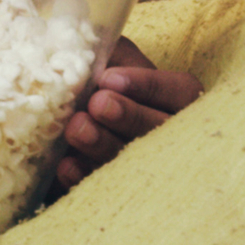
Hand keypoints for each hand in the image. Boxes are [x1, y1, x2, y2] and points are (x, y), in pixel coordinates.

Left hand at [49, 39, 202, 188]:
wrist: (68, 113)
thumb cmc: (96, 78)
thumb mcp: (111, 56)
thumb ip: (112, 56)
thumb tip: (99, 68)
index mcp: (176, 99)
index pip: (178, 91)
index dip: (148, 85)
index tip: (110, 79)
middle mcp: (169, 134)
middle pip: (159, 129)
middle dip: (128, 116)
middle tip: (97, 104)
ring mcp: (145, 166)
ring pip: (133, 160)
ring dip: (104, 144)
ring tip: (76, 128)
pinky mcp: (115, 189)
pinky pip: (104, 186)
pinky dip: (84, 176)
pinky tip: (65, 164)